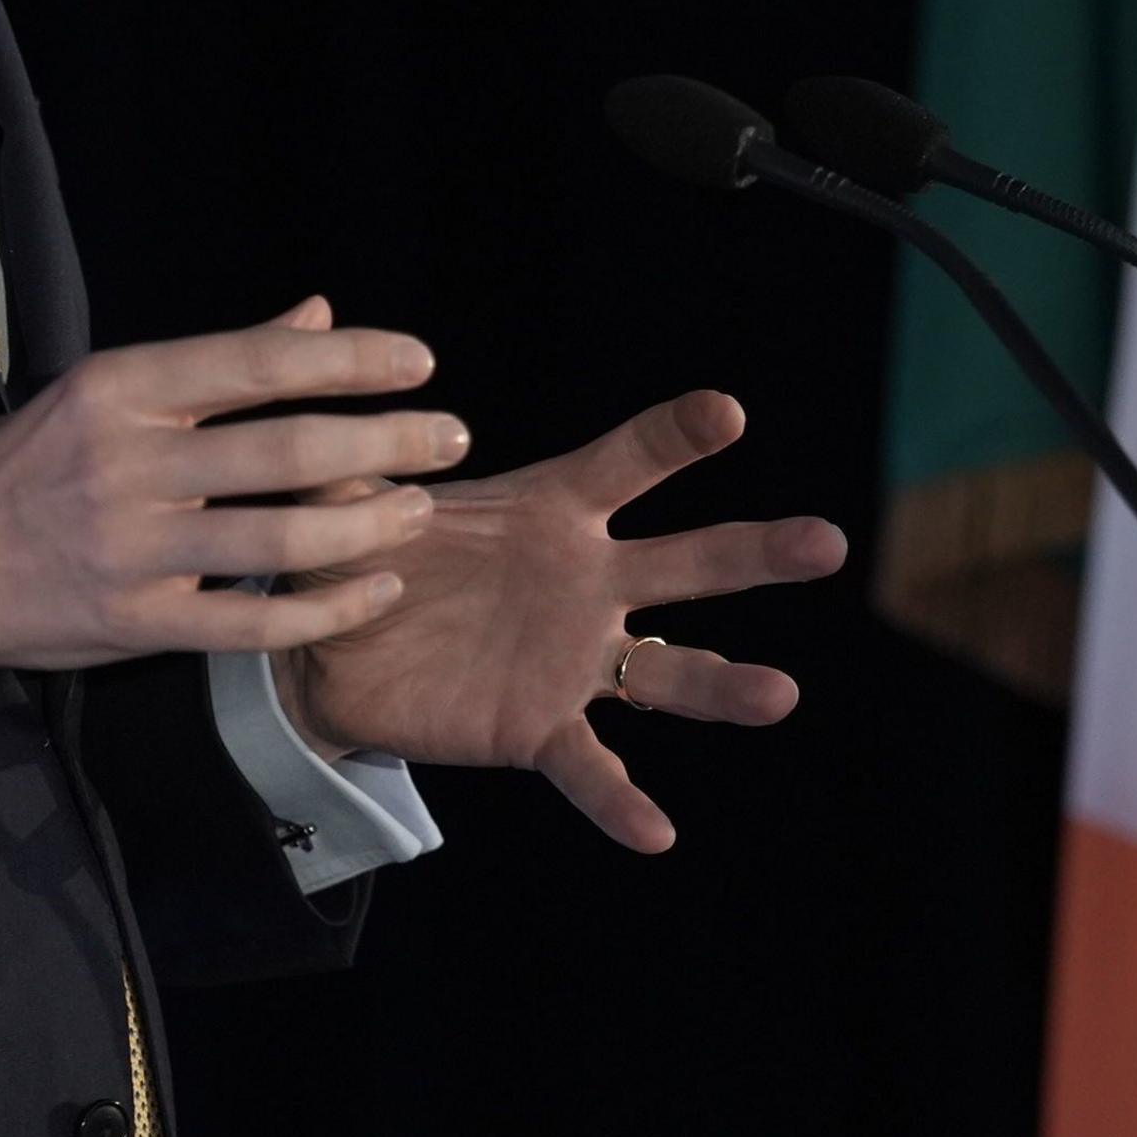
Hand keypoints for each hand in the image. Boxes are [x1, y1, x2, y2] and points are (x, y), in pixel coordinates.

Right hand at [0, 299, 470, 675]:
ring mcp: (133, 548)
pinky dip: (327, 611)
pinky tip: (378, 591)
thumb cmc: (28, 465)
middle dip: (388, 439)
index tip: (420, 361)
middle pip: (288, 448)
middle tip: (451, 435)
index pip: (261, 362)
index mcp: (123, 388)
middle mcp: (130, 463)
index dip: (352, 359)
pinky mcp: (136, 623)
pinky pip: (254, 623)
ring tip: (421, 510)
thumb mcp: (106, 391)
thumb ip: (217, 360)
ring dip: (369, 524)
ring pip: (281, 539)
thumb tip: (317, 313)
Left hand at [271, 388, 846, 851]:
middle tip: (826, 543)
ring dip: (725, 685)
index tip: (724, 412)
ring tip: (781, 694)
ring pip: (667, 671)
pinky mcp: (538, 725)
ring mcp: (572, 658)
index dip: (674, 437)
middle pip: (688, 562)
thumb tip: (311, 304)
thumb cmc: (364, 550)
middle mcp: (586, 581)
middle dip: (757, 551)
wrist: (328, 655)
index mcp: (552, 509)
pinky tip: (656, 832)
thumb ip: (350, 415)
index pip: (627, 462)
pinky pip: (589, 763)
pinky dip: (620, 798)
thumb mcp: (354, 483)